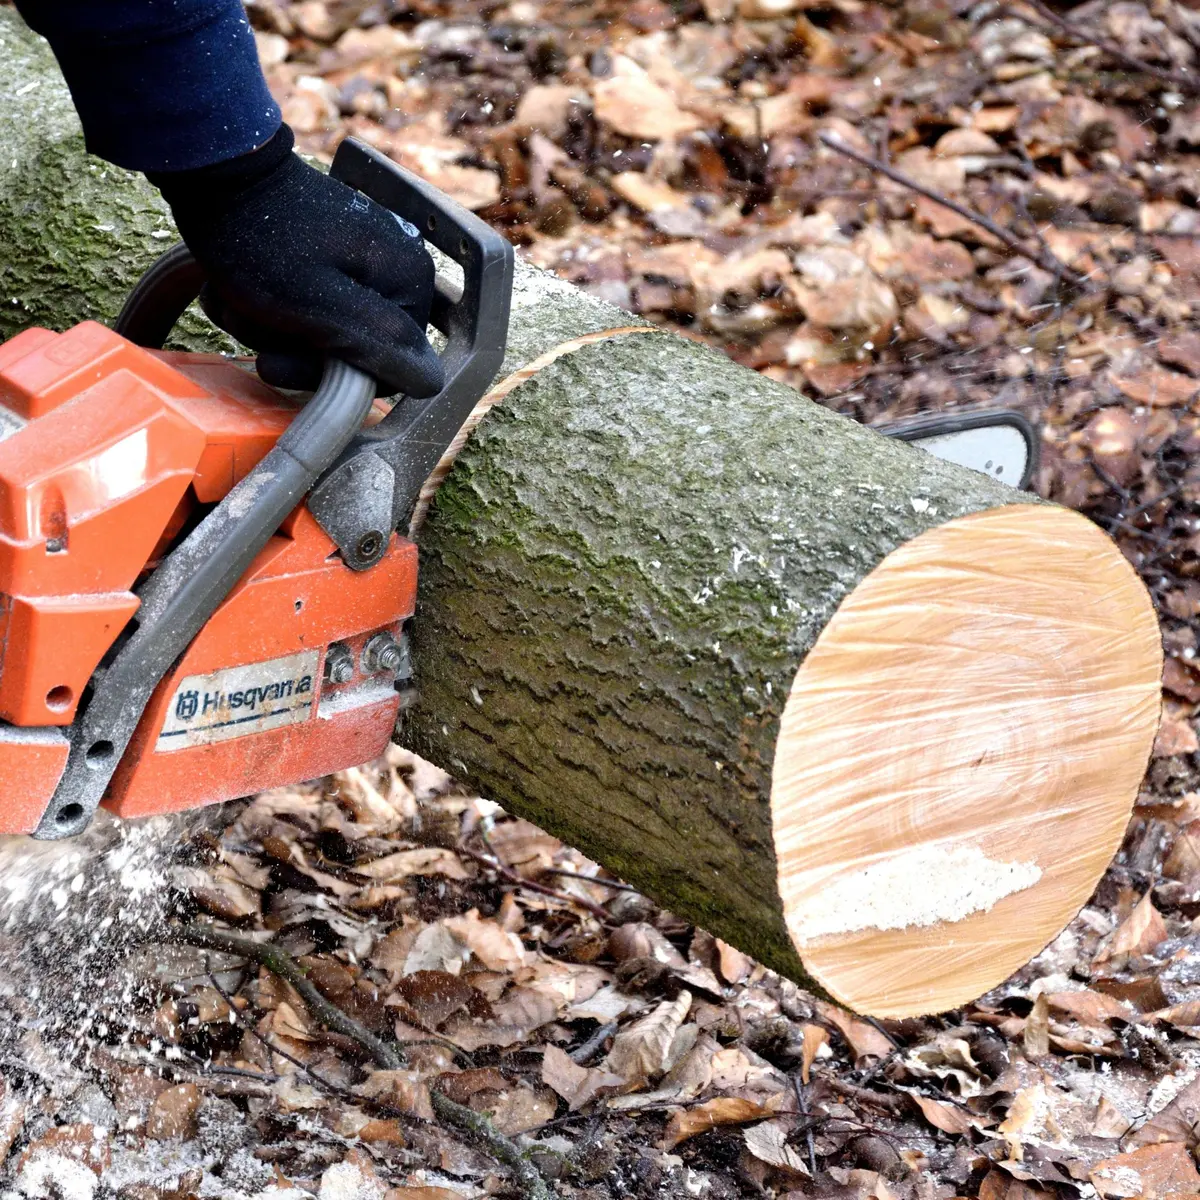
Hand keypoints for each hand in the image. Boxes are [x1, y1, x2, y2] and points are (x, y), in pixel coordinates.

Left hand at [149, 124, 443, 396]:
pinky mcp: (328, 253)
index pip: (388, 366)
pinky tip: (235, 290)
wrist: (211, 170)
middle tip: (249, 324)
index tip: (278, 361)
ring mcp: (362, 259)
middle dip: (292, 347)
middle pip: (353, 349)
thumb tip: (432, 382)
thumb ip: (382, 345)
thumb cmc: (261, 242)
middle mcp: (396, 269)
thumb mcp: (321, 306)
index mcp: (409, 280)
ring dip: (269, 328)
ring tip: (235, 300)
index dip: (332, 376)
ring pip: (321, 331)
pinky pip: (305, 305)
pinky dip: (265, 307)